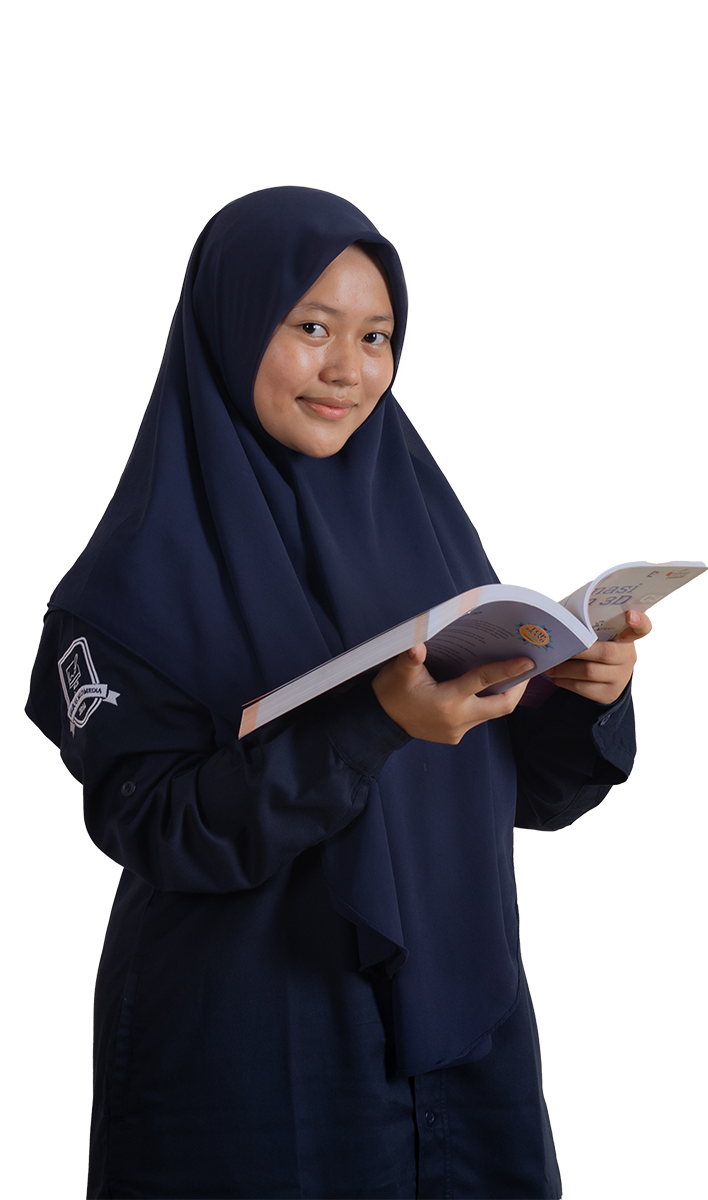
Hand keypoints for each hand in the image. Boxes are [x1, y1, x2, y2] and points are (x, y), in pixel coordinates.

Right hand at [372, 644, 534, 743]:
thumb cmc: (390, 693)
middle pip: (502, 706)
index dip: (508, 670)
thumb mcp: (398, 672)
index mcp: (447, 701)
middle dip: (517, 687)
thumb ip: (410, 657)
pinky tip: (484, 687)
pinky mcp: (455, 735)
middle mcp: (458, 719)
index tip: (528, 661)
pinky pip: (478, 717)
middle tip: (526, 668)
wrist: (379, 723)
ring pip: (491, 713)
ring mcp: (458, 730)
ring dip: (501, 694)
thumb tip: (418, 642)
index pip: (484, 682)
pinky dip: (484, 702)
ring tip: (510, 673)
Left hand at [544, 609, 650, 704]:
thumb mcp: (597, 636)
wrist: (606, 679)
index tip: (630, 615)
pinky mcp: (609, 693)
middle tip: (559, 648)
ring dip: (565, 669)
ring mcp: (621, 677)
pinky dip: (565, 682)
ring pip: (590, 672)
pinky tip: (557, 677)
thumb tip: (559, 618)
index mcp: (626, 637)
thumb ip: (587, 626)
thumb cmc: (596, 649)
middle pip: (605, 653)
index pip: (641, 628)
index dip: (638, 621)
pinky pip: (584, 688)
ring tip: (550, 666)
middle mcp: (627, 657)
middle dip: (578, 651)